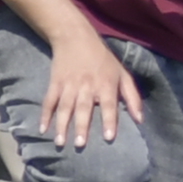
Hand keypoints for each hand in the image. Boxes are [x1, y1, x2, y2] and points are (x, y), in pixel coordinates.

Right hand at [24, 22, 137, 147]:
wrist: (75, 37)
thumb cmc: (103, 59)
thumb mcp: (122, 74)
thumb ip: (132, 97)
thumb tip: (140, 120)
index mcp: (106, 84)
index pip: (109, 105)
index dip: (109, 121)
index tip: (108, 137)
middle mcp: (87, 85)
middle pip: (84, 108)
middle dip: (81, 126)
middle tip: (80, 144)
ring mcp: (69, 84)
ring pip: (65, 107)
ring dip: (61, 125)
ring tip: (59, 142)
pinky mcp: (55, 83)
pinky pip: (49, 101)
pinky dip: (45, 115)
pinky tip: (42, 129)